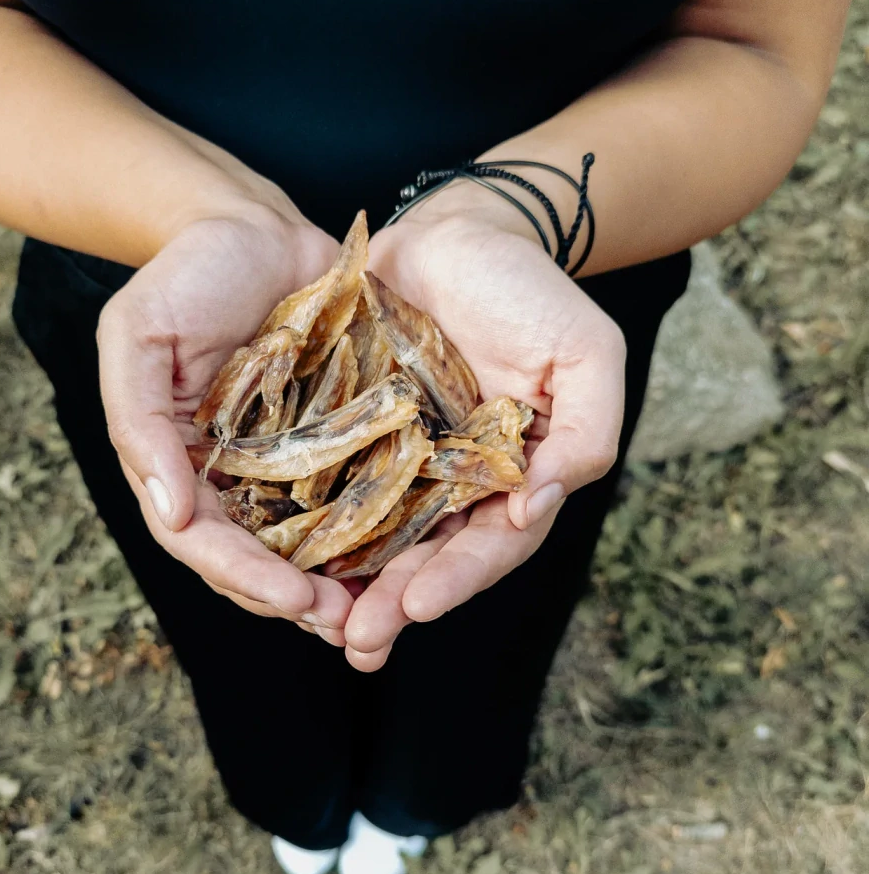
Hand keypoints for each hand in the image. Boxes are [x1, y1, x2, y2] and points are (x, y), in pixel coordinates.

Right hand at [97, 207, 355, 643]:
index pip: (204, 541)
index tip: (294, 599)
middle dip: (298, 598)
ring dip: (341, 581)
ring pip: (309, 540)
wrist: (253, 227)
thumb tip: (171, 513)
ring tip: (383, 611)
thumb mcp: (138, 335)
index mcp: (180, 464)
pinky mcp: (335, 436)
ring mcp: (286, 460)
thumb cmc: (186, 275)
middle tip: (346, 627)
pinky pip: (352, 491)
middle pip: (259, 557)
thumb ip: (139, 423)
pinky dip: (374, 528)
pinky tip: (408, 552)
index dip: (245, 576)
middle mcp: (233, 475)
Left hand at [343, 208, 626, 669]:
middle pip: (428, 554)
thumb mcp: (587, 352)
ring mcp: (403, 457)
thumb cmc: (531, 289)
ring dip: (350, 583)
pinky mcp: (356, 429)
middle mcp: (455, 478)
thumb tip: (535, 506)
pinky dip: (314, 522)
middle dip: (396, 602)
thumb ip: (586, 433)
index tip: (419, 605)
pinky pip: (333, 480)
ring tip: (318, 624)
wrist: (461, 230)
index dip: (460, 578)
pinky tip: (285, 555)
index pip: (491, 542)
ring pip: (376, 533)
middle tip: (360, 643)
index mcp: (511, 473)